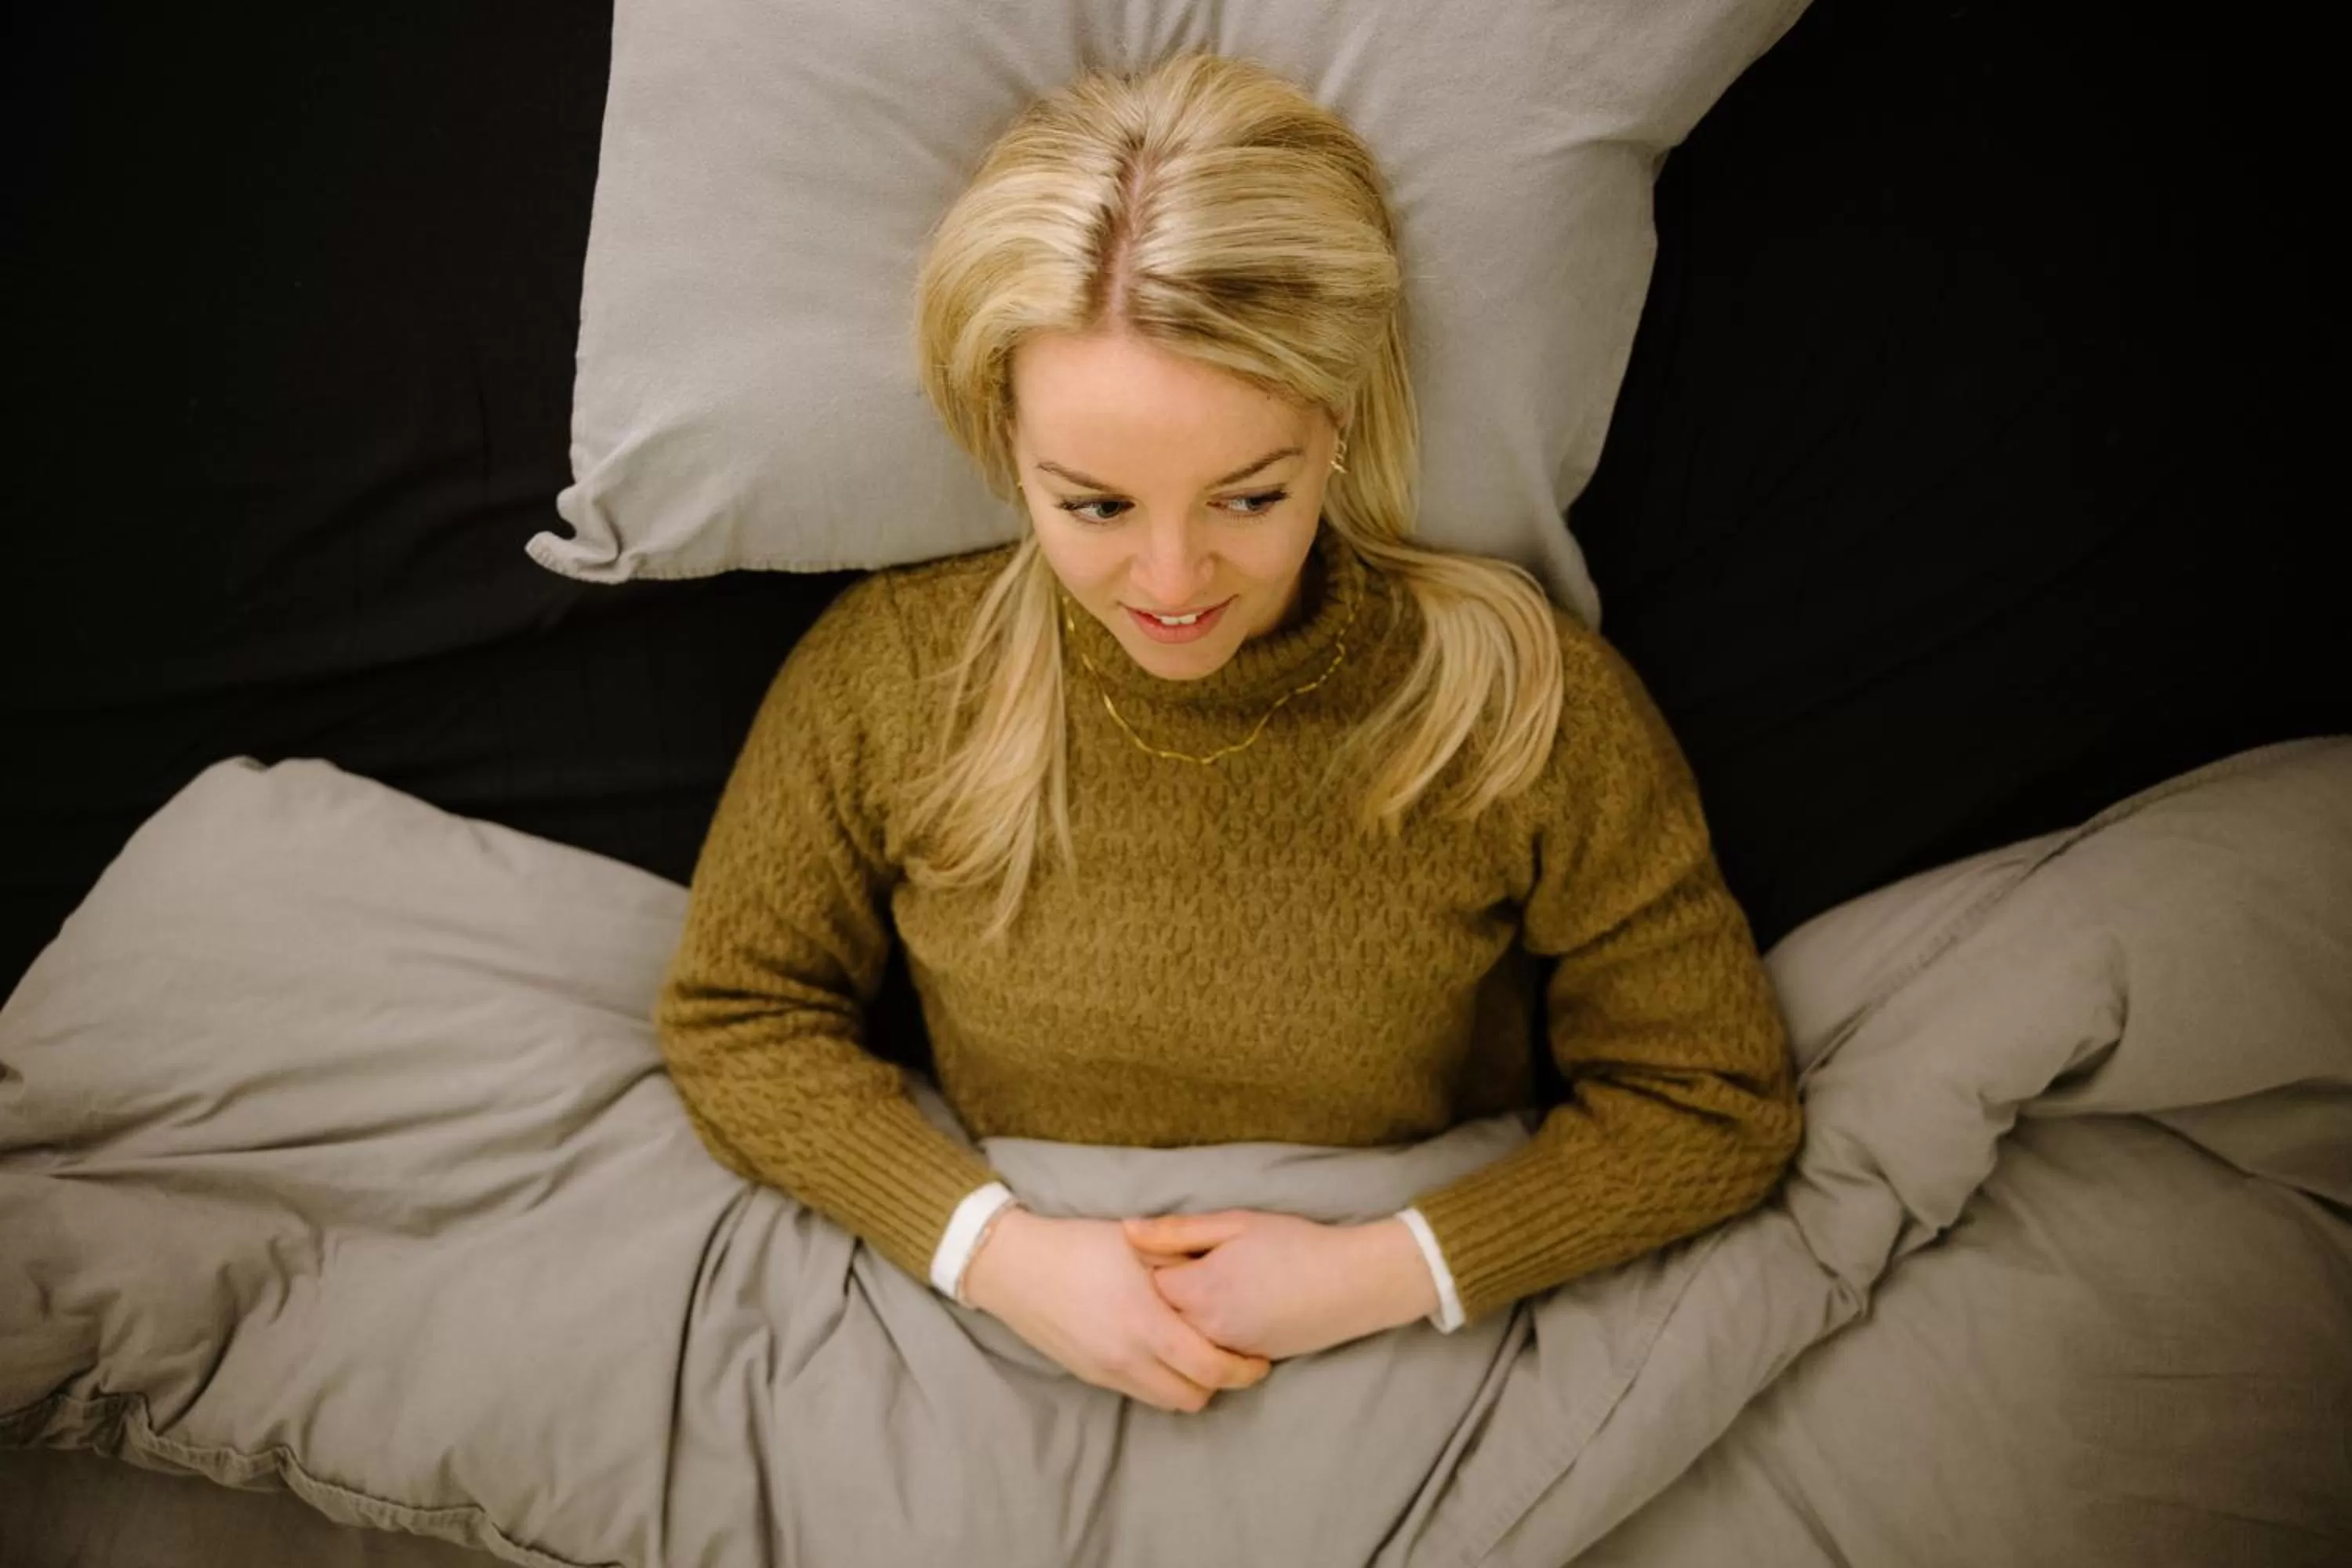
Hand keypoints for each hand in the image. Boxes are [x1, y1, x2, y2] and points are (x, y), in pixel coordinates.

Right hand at [961, 1209, 1272, 1413]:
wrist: (1013, 1266)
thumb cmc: (1078, 1245)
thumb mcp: (1139, 1243)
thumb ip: (1185, 1261)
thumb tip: (1227, 1274)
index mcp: (1146, 1324)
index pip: (1211, 1369)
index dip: (1244, 1369)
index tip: (1259, 1356)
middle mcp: (1128, 1359)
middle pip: (1194, 1396)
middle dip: (1221, 1382)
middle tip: (1233, 1355)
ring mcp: (1107, 1372)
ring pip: (1167, 1400)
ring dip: (1189, 1384)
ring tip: (1198, 1353)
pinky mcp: (1091, 1376)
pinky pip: (1139, 1392)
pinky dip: (1160, 1380)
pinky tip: (1161, 1351)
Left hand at [1120, 1211, 1439, 1361]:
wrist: (1353, 1283)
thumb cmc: (1294, 1244)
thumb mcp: (1235, 1224)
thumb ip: (1177, 1231)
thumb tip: (1126, 1231)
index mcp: (1200, 1291)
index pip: (1147, 1283)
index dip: (1155, 1262)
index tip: (1172, 1247)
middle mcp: (1207, 1330)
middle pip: (1160, 1316)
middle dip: (1164, 1293)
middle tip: (1188, 1265)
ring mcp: (1228, 1351)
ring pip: (1184, 1337)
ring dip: (1187, 1314)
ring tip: (1214, 1284)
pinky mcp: (1248, 1361)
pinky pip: (1212, 1350)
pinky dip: (1211, 1330)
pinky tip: (1234, 1304)